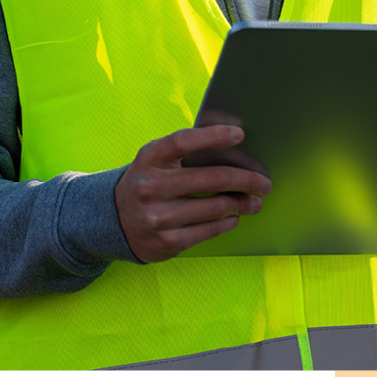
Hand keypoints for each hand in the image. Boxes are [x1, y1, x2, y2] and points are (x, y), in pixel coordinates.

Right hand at [115, 124, 270, 263]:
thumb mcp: (155, 160)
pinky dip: (227, 222)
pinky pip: (209, 231)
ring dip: (242, 204)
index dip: (213, 136)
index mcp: (149, 159)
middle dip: (246, 180)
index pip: (184, 142)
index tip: (239, 134)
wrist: (112, 218)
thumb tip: (234, 148)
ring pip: (216, 208)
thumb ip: (186, 151)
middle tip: (263, 182)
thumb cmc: (148, 181)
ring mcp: (158, 217)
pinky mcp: (166, 242)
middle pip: (212, 179)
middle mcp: (151, 187)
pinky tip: (234, 217)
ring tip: (254, 201)